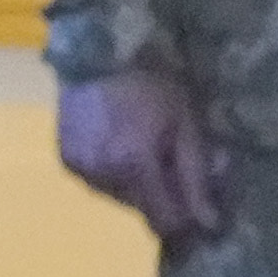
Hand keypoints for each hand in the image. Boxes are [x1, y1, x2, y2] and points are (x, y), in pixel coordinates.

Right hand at [59, 64, 224, 238]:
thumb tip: (210, 224)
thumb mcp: (186, 123)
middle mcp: (103, 176)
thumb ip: (196, 176)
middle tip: (172, 160)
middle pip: (144, 210)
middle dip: (164, 194)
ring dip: (139, 184)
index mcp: (135, 166)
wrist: (95, 52)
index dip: (186, 221)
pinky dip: (115, 172)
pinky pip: (100, 182)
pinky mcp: (67, 161)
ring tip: (143, 145)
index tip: (202, 207)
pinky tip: (120, 142)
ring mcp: (81, 170)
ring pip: (122, 198)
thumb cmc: (150, 82)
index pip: (165, 222)